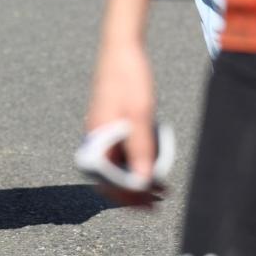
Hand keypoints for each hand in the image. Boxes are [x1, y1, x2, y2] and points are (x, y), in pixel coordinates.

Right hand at [86, 37, 155, 205]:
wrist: (121, 49)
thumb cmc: (128, 78)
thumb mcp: (139, 116)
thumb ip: (141, 150)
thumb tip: (142, 182)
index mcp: (96, 137)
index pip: (106, 180)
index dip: (128, 197)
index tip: (149, 206)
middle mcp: (95, 136)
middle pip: (110, 175)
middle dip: (133, 192)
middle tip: (158, 202)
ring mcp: (102, 129)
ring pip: (116, 163)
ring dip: (136, 177)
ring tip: (161, 187)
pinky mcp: (110, 122)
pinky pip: (120, 150)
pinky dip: (135, 161)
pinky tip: (153, 163)